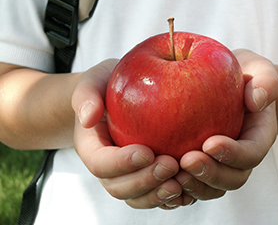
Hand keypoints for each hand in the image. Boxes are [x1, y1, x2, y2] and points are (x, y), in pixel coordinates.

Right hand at [71, 59, 185, 208]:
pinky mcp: (146, 177)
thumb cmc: (107, 85)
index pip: (100, 164)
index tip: (147, 151)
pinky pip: (155, 196)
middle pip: (119, 188)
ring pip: (138, 198)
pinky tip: (189, 188)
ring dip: (158, 195)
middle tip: (170, 165)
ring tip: (181, 182)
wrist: (118, 95)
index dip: (122, 163)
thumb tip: (88, 118)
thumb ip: (86, 96)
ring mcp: (126, 176)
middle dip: (145, 181)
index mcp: (92, 148)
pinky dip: (170, 198)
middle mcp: (107, 168)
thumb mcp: (94, 81)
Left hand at [175, 49, 277, 200]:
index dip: (233, 154)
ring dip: (194, 185)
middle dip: (210, 174)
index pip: (251, 153)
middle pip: (233, 179)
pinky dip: (180, 187)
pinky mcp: (204, 165)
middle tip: (186, 161)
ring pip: (213, 188)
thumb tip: (257, 101)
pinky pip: (194, 183)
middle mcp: (242, 156)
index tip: (209, 143)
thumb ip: (266, 82)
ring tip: (172, 173)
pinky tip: (160, 176)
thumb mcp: (260, 69)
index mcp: (258, 137)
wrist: (231, 82)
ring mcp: (222, 164)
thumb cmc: (244, 75)